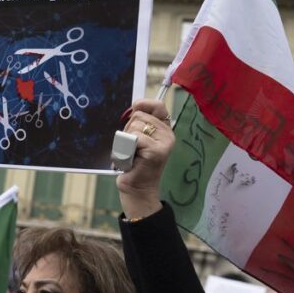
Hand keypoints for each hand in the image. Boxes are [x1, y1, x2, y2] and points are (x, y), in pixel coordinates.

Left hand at [116, 99, 173, 219]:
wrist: (138, 187)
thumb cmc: (134, 162)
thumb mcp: (138, 138)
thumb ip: (139, 123)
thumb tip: (135, 105)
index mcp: (164, 128)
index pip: (157, 105)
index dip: (142, 105)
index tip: (133, 115)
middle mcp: (168, 134)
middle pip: (138, 116)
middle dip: (127, 129)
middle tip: (131, 146)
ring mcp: (164, 142)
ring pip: (134, 126)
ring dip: (125, 140)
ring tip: (131, 153)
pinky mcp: (157, 151)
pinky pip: (134, 138)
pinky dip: (126, 148)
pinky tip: (131, 159)